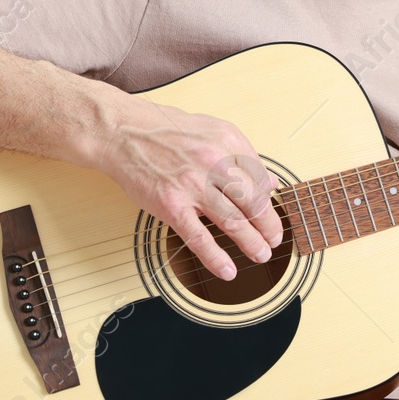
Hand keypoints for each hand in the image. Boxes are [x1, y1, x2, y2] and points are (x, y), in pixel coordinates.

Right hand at [94, 96, 283, 282]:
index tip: (271, 214)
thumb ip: (243, 155)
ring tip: (261, 254)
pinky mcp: (171, 205)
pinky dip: (215, 257)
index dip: (269, 201)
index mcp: (228, 143)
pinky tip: (227, 270)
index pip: (260, 178)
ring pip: (232, 221)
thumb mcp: (213, 130)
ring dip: (251, 242)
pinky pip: (198, 237)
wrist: (123, 132)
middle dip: (268, 226)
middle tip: (274, 239)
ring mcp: (193, 185)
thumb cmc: (166, 130)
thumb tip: (269, 182)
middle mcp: (214, 162)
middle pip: (253, 202)